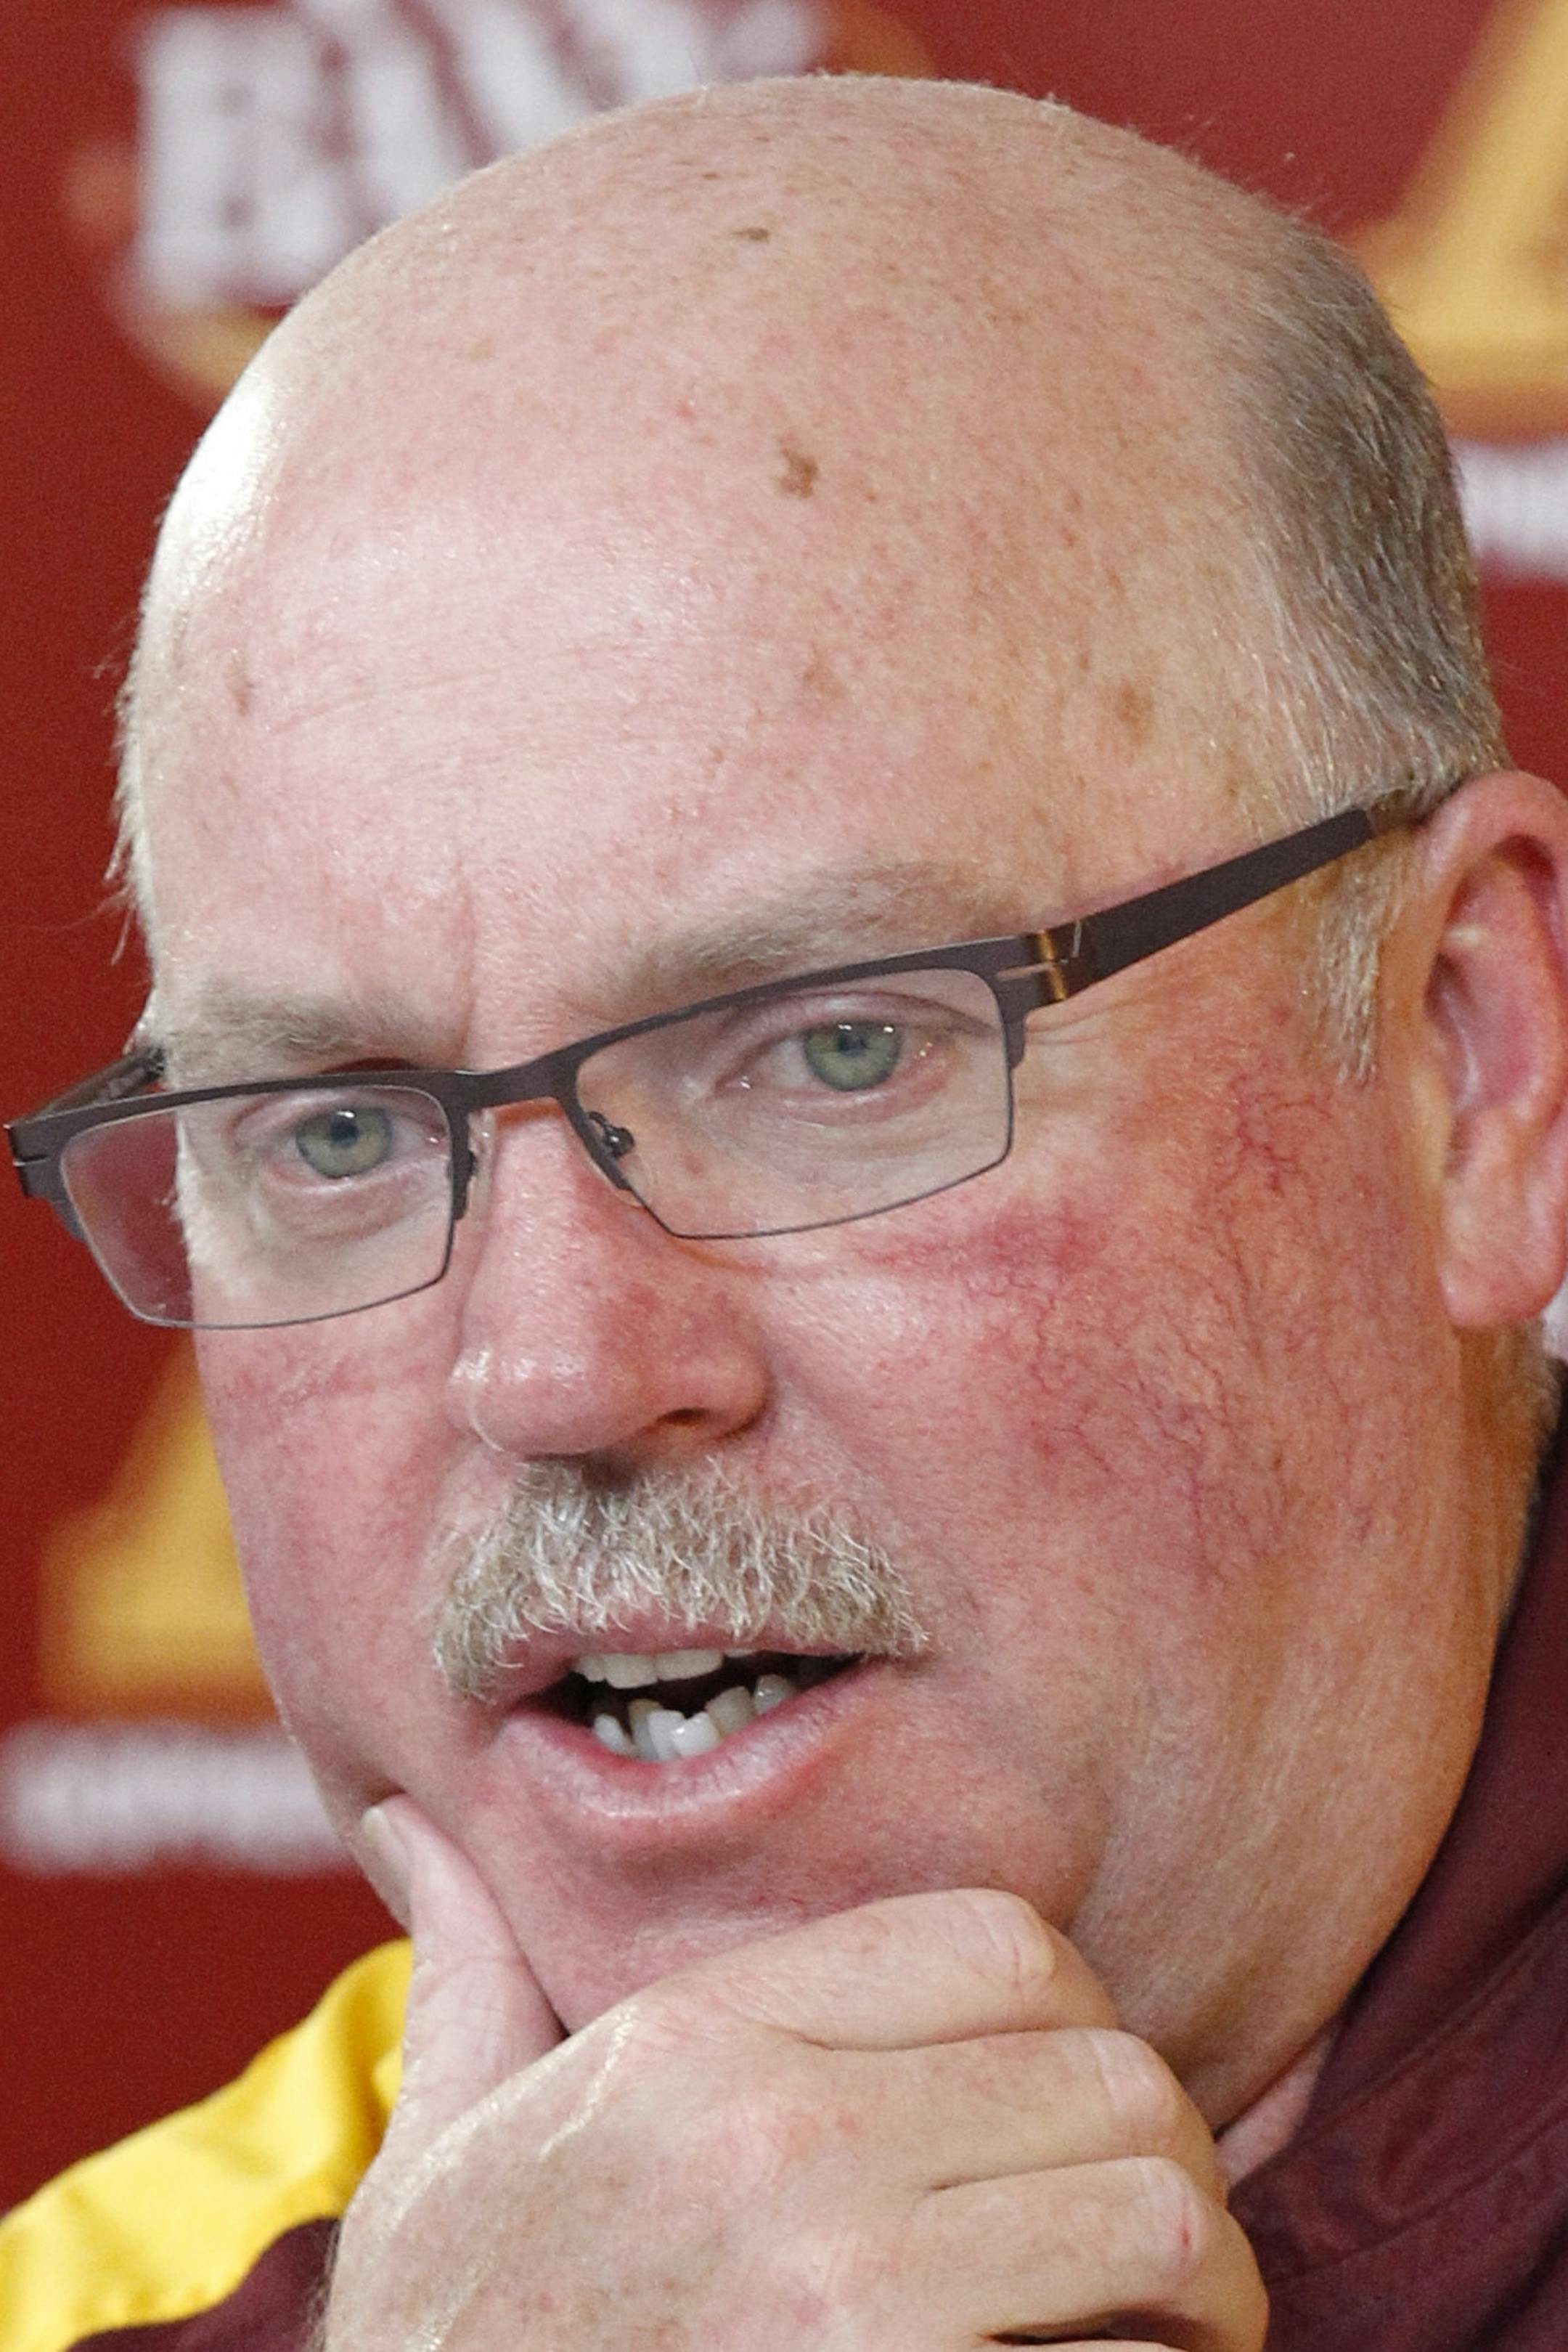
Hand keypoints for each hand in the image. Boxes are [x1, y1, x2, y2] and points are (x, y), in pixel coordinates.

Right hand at [326, 1800, 1266, 2350]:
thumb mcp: (441, 2157)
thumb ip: (466, 1977)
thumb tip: (407, 1819)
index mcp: (692, 2044)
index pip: (1003, 1941)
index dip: (1082, 2013)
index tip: (1074, 2105)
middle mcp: (778, 2142)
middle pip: (1112, 2071)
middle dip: (1172, 2160)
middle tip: (1160, 2248)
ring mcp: (843, 2300)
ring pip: (1158, 2219)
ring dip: (1204, 2294)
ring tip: (1175, 2341)